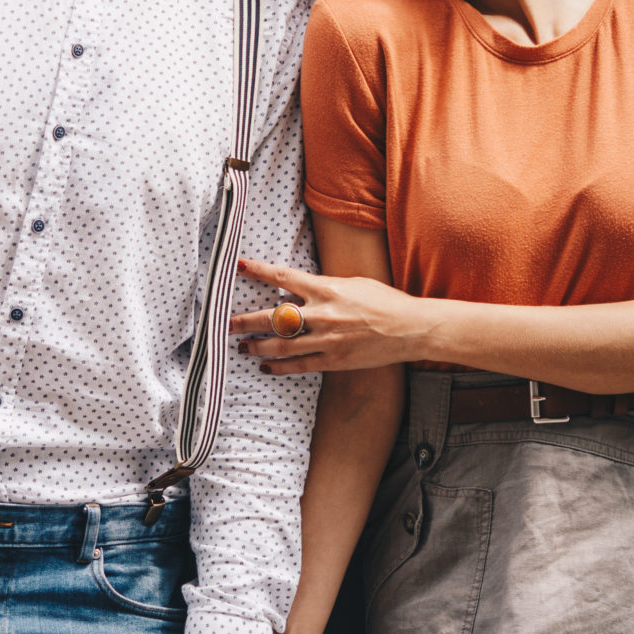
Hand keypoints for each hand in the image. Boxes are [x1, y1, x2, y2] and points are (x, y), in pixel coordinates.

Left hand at [229, 259, 425, 374]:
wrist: (409, 328)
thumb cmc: (383, 301)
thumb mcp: (352, 284)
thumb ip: (324, 286)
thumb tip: (299, 287)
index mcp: (326, 289)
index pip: (283, 277)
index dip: (258, 271)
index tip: (238, 266)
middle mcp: (321, 314)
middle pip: (273, 317)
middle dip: (245, 320)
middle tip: (224, 322)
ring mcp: (326, 340)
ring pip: (280, 345)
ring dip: (256, 346)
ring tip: (242, 346)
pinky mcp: (332, 360)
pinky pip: (298, 366)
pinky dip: (278, 367)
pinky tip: (265, 366)